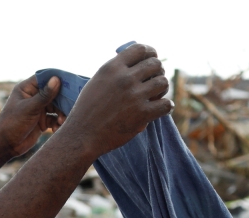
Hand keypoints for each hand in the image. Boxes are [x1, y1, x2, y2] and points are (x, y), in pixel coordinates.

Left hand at [0, 75, 65, 157]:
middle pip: (54, 93)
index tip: (70, 82)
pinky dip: (57, 122)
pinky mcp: (42, 121)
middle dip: (63, 100)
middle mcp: (33, 97)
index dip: (57, 79)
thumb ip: (44, 95)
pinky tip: (56, 128)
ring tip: (62, 121)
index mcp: (27, 89)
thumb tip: (57, 79)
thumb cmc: (13, 123)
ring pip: (56, 106)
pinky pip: (54, 118)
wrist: (6, 146)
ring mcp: (38, 109)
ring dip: (61, 113)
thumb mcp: (30, 108)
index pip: (44, 78)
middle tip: (71, 105)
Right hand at [61, 43, 171, 159]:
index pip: (141, 49)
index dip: (150, 53)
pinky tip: (161, 109)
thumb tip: (135, 63)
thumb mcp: (96, 82)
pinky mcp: (142, 114)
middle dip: (157, 72)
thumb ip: (114, 72)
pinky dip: (166, 107)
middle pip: (155, 64)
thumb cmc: (87, 111)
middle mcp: (124, 78)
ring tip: (156, 96)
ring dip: (162, 89)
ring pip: (163, 82)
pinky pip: (166, 104)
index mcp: (112, 68)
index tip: (152, 59)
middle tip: (153, 82)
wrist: (81, 136)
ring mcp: (134, 96)